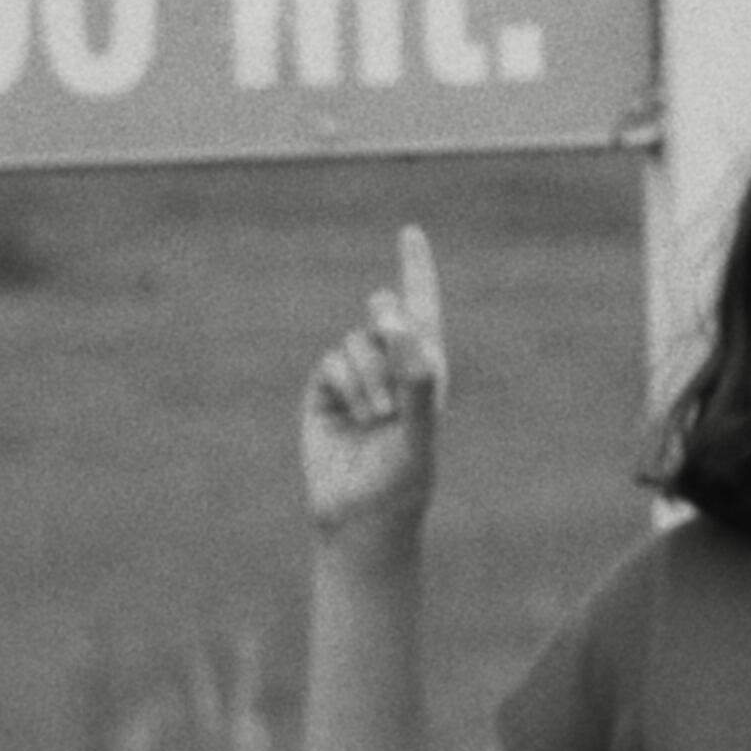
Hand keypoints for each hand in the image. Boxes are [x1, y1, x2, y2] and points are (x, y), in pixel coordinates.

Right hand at [302, 226, 449, 543]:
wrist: (360, 518)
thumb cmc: (404, 483)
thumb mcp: (421, 436)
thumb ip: (419, 385)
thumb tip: (410, 334)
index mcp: (426, 373)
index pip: (423, 311)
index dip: (416, 269)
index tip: (410, 232)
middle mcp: (391, 369)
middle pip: (385, 312)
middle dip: (389, 317)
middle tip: (391, 330)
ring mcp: (356, 379)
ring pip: (358, 342)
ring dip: (372, 376)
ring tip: (380, 418)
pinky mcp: (324, 392)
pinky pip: (332, 362)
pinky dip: (348, 385)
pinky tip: (358, 418)